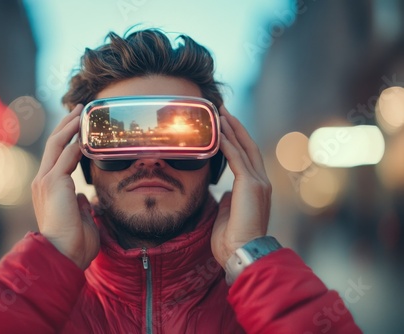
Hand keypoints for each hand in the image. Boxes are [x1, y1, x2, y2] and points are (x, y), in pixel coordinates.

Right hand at [31, 104, 99, 269]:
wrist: (62, 256)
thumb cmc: (73, 243)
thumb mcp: (79, 217)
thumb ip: (79, 204)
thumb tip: (84, 197)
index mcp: (48, 189)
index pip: (56, 156)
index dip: (66, 139)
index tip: (78, 127)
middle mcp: (43, 181)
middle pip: (53, 144)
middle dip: (66, 125)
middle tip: (78, 110)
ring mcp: (45, 181)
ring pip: (56, 145)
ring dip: (70, 127)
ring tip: (81, 113)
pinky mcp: (52, 184)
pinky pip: (66, 157)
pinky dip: (75, 144)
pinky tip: (85, 134)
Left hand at [211, 106, 271, 267]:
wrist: (242, 253)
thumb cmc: (232, 238)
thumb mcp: (229, 212)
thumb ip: (229, 198)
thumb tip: (224, 191)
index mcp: (256, 188)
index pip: (246, 156)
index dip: (236, 139)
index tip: (224, 125)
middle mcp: (261, 181)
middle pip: (247, 146)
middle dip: (235, 126)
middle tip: (221, 110)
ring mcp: (258, 182)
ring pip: (244, 148)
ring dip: (231, 129)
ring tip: (219, 113)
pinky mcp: (251, 185)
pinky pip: (237, 158)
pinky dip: (227, 143)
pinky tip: (218, 132)